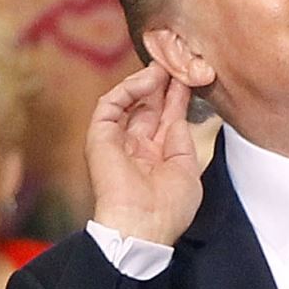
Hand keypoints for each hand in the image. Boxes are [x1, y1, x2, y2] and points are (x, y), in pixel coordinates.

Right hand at [88, 63, 203, 246]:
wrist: (142, 226)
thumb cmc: (167, 209)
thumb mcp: (187, 170)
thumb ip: (182, 141)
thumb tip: (179, 116)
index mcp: (156, 159)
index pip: (165, 120)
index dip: (176, 99)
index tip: (189, 78)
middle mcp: (136, 148)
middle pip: (148, 107)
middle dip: (162, 85)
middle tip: (177, 62)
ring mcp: (117, 141)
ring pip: (128, 102)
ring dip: (146, 82)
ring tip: (164, 66)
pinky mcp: (99, 136)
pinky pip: (111, 104)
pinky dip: (128, 89)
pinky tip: (148, 80)